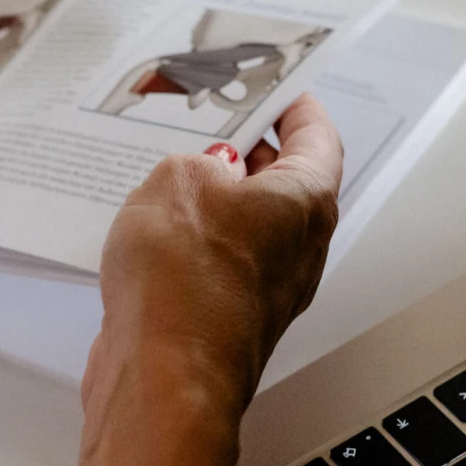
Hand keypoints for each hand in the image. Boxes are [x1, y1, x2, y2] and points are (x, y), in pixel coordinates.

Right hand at [74, 94, 342, 465]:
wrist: (161, 376)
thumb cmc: (182, 282)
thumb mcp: (177, 179)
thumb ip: (194, 162)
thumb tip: (201, 173)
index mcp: (305, 202)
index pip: (316, 137)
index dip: (294, 106)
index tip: (277, 89)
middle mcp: (298, 248)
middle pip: (283, 183)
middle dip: (246, 152)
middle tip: (209, 125)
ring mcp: (264, 289)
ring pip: (245, 227)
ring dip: (211, 201)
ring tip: (163, 176)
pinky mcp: (225, 318)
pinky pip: (215, 265)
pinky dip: (190, 243)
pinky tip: (148, 233)